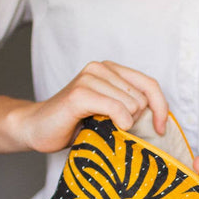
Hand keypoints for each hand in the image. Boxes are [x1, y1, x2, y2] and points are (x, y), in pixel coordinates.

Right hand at [13, 60, 168, 152]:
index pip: (150, 85)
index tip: (161, 129)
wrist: (36, 128)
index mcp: (110, 70)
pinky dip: (120, 123)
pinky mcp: (80, 93)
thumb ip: (130, 108)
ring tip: (103, 128)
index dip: (161, 108)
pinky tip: (108, 129)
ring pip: (131, 105)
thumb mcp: (108, 113)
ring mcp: (89, 78)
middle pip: (142, 98)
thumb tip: (161, 122)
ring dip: (124, 124)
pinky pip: (117, 109)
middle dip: (137, 120)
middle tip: (116, 130)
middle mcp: (100, 68)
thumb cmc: (73, 124)